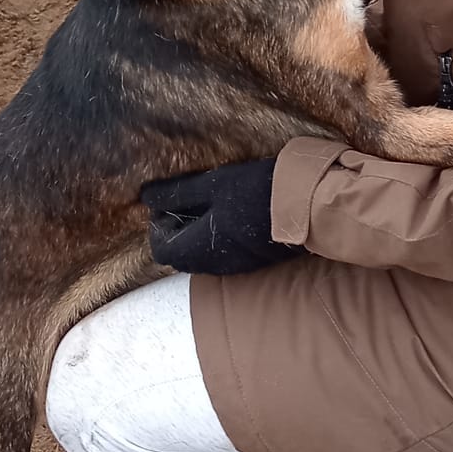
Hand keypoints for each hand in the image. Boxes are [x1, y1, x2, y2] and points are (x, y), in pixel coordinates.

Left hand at [142, 157, 296, 275]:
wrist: (306, 206)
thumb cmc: (254, 191)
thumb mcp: (213, 185)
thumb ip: (177, 193)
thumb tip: (146, 197)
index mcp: (198, 248)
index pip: (160, 248)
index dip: (158, 224)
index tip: (168, 202)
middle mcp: (213, 265)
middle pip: (180, 253)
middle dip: (176, 228)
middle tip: (186, 199)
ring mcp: (234, 266)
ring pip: (201, 254)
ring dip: (197, 232)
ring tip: (209, 203)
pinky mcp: (251, 262)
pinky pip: (221, 254)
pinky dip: (215, 237)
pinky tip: (230, 213)